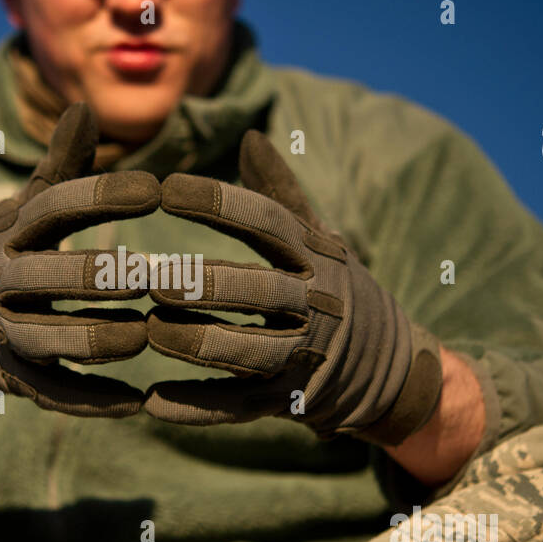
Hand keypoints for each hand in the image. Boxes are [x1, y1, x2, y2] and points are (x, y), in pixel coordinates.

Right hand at [0, 103, 158, 416]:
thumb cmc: (4, 253)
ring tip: (144, 335)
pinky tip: (138, 401)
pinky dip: (94, 401)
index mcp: (8, 232)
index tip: (156, 190)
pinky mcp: (13, 381)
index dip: (102, 197)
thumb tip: (85, 107)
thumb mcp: (22, 210)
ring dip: (97, 339)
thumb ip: (60, 167)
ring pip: (49, 338)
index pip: (53, 208)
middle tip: (156, 276)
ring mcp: (3, 334)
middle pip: (50, 276)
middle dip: (103, 278)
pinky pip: (54, 394)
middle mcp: (0, 281)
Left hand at [143, 129, 443, 443]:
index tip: (166, 187)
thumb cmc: (338, 290)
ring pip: (248, 351)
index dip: (218, 203)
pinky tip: (152, 402)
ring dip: (197, 343)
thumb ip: (281, 193)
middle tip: (151, 278)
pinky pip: (238, 406)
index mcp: (317, 256)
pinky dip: (196, 407)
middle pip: (259, 290)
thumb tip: (251, 134)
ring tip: (150, 331)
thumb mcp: (322, 240)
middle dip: (206, 284)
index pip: (267, 222)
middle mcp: (315, 304)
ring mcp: (304, 357)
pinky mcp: (288, 402)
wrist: (392, 369)